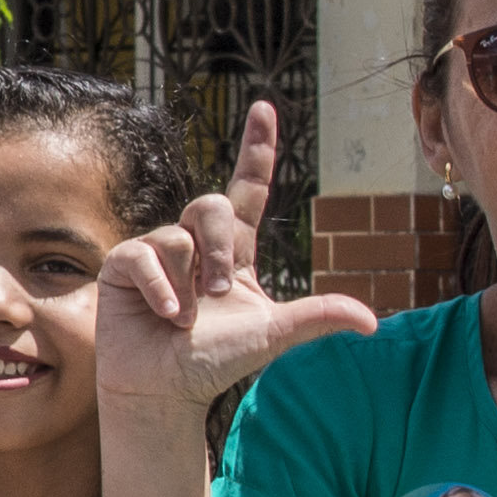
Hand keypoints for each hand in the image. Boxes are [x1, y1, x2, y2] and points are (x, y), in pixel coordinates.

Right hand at [97, 102, 374, 413]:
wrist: (164, 389)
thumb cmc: (214, 362)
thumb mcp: (272, 336)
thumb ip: (316, 318)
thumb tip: (373, 322)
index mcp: (234, 254)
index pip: (247, 191)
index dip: (256, 150)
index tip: (264, 108)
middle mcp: (194, 246)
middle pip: (211, 206)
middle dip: (220, 246)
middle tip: (220, 291)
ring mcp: (156, 253)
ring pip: (177, 235)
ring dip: (189, 281)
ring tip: (185, 318)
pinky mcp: (123, 266)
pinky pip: (144, 254)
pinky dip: (159, 288)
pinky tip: (165, 315)